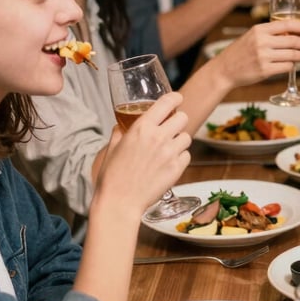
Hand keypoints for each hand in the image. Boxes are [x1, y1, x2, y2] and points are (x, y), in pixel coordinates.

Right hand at [97, 92, 190, 214]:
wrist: (119, 202)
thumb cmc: (112, 176)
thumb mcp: (112, 148)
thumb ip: (120, 132)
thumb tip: (122, 125)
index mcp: (142, 128)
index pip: (167, 102)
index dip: (175, 98)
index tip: (177, 99)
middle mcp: (159, 137)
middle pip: (183, 117)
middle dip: (178, 120)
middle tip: (171, 127)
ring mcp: (170, 153)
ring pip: (187, 136)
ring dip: (179, 140)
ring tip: (168, 147)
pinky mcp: (177, 169)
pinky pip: (187, 155)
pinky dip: (180, 157)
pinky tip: (169, 162)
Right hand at [215, 20, 299, 86]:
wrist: (224, 69)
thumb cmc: (240, 52)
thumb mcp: (252, 36)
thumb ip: (270, 33)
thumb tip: (294, 33)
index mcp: (259, 29)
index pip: (287, 24)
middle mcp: (262, 41)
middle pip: (293, 41)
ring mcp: (263, 56)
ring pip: (293, 55)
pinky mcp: (265, 70)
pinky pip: (287, 67)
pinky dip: (292, 66)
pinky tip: (290, 64)